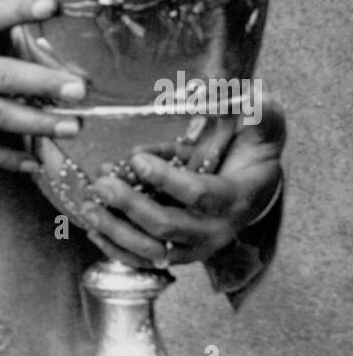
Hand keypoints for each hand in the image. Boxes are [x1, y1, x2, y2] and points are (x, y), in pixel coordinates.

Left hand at [81, 97, 285, 268]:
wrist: (259, 186)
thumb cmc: (256, 149)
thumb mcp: (266, 125)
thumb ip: (258, 109)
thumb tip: (237, 95)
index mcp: (236, 197)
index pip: (199, 195)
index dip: (167, 179)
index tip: (137, 160)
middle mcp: (216, 230)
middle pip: (168, 227)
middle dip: (131, 206)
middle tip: (102, 183)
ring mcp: (196, 246)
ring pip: (152, 250)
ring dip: (117, 230)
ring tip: (89, 205)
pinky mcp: (179, 254)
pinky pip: (145, 260)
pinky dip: (117, 249)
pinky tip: (93, 228)